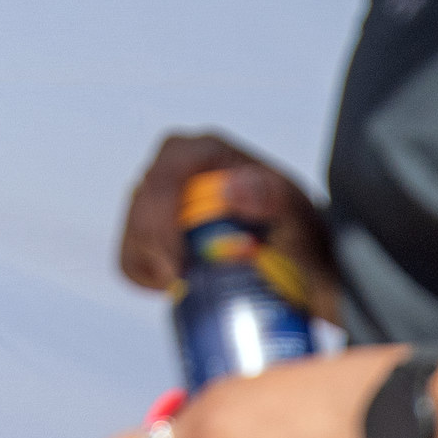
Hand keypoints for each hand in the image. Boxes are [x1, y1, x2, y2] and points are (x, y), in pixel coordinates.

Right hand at [115, 129, 338, 312]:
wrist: (306, 270)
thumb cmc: (305, 240)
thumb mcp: (301, 219)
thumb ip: (274, 198)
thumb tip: (230, 188)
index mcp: (208, 152)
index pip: (165, 175)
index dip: (159, 219)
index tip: (178, 265)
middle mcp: (180, 168)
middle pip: (141, 204)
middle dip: (154, 249)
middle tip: (183, 284)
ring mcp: (165, 198)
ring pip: (133, 231)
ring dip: (153, 264)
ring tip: (189, 284)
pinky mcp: (156, 230)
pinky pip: (131, 254)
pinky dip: (145, 275)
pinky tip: (176, 285)